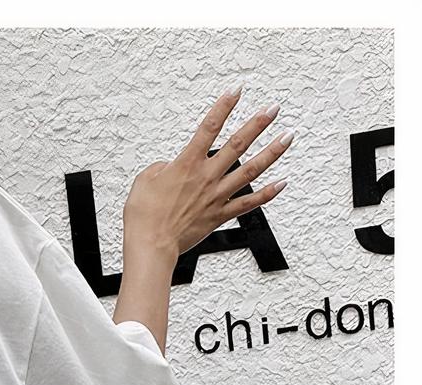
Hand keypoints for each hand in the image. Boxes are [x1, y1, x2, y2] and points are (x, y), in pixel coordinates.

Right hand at [122, 86, 292, 266]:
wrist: (151, 245)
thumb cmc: (144, 217)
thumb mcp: (144, 182)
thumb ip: (161, 168)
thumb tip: (169, 166)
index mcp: (186, 164)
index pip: (209, 127)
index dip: (224, 106)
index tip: (236, 91)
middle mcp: (206, 177)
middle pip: (237, 144)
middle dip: (257, 123)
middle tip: (272, 109)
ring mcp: (215, 196)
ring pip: (250, 170)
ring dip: (271, 152)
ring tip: (287, 137)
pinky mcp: (219, 215)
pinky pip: (248, 203)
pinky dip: (267, 194)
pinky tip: (281, 183)